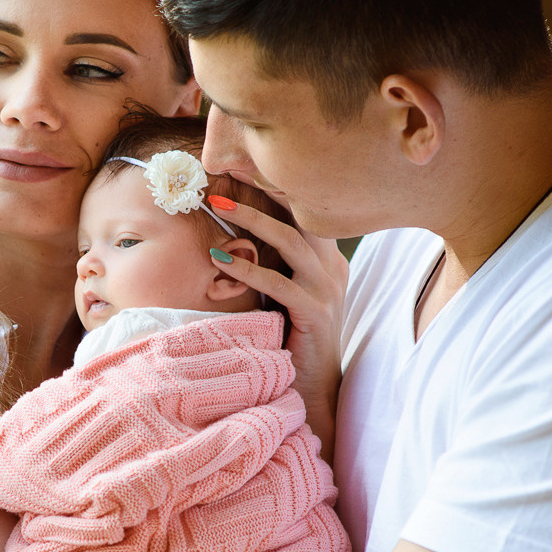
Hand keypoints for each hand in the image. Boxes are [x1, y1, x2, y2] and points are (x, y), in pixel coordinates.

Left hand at [204, 194, 349, 459]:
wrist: (312, 388)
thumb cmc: (291, 338)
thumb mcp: (287, 292)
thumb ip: (276, 262)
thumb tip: (236, 230)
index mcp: (329, 258)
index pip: (304, 210)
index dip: (276, 185)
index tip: (242, 164)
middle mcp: (333, 268)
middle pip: (300, 214)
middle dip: (264, 189)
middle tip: (227, 171)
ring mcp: (327, 289)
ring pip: (290, 240)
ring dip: (251, 218)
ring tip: (217, 204)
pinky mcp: (315, 312)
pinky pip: (278, 282)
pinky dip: (247, 268)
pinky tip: (219, 259)